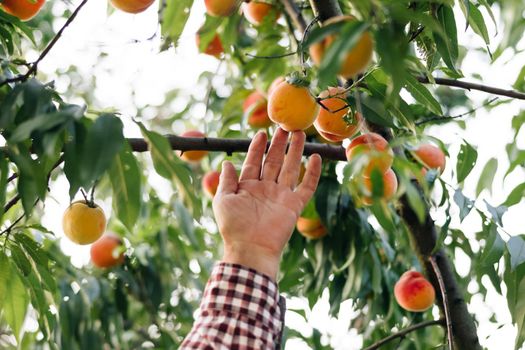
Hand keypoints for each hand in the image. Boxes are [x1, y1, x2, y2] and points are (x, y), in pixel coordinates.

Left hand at [213, 128, 321, 279]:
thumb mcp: (223, 200)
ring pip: (290, 168)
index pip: (254, 161)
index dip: (257, 147)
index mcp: (248, 186)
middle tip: (285, 127)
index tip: (261, 133)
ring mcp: (281, 195)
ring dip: (295, 151)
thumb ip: (226, 181)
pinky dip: (312, 173)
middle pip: (274, 161)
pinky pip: (306, 186)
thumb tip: (227, 163)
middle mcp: (265, 188)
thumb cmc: (233, 226)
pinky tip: (316, 159)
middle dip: (279, 144)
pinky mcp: (294, 205)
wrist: (250, 248)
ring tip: (299, 134)